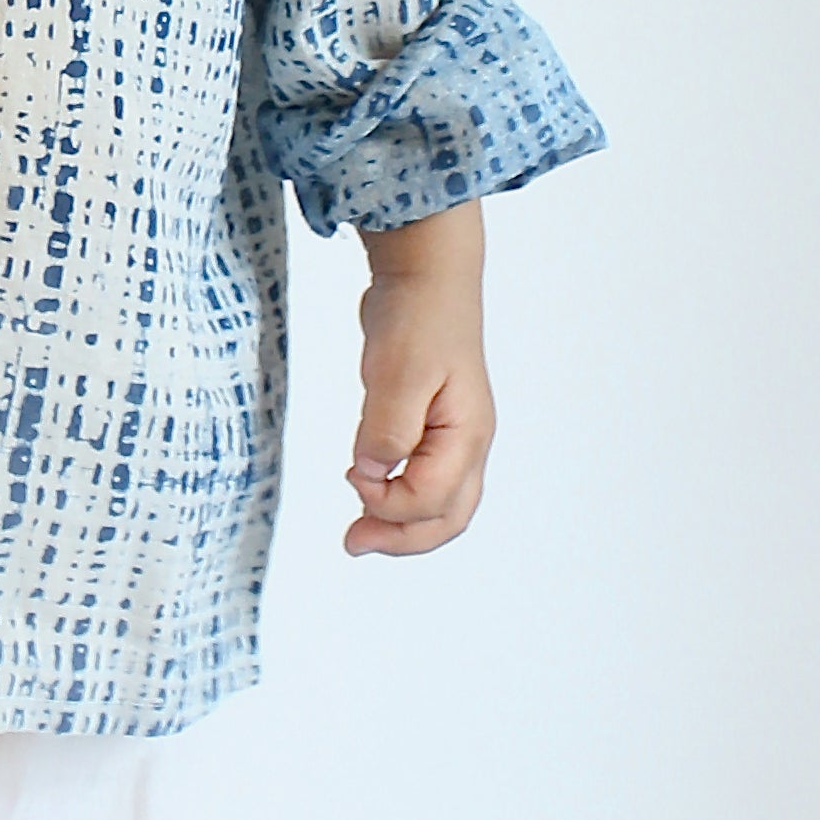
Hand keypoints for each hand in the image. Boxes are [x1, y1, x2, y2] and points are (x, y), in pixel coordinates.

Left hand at [344, 200, 493, 557]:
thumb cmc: (419, 318)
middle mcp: (468, 443)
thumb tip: (372, 473)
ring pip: (439, 503)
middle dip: (401, 538)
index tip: (352, 476)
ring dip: (400, 523)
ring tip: (359, 532)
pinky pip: (424, 478)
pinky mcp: (432, 425)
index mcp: (467, 435)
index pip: (432, 499)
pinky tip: (368, 488)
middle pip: (447, 516)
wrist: (426, 276)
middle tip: (352, 543)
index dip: (388, 503)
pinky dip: (399, 496)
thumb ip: (387, 428)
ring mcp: (453, 436)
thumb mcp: (398, 373)